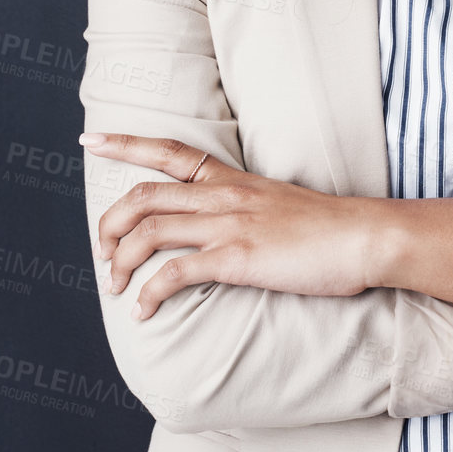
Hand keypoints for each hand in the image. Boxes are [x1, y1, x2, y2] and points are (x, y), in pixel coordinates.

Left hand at [80, 133, 379, 319]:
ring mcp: (228, 224)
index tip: (88, 140)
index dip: (123, 144)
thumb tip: (219, 223)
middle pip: (144, 195)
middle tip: (101, 250)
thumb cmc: (327, 227)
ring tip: (114, 284)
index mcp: (230, 178)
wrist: (365, 236)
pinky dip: (150, 292)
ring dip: (121, 259)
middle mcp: (222, 195)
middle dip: (110, 222)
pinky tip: (144, 311)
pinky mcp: (237, 258)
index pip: (167, 151)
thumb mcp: (275, 202)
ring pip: (150, 230)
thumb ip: (242, 205)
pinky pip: (176, 272)